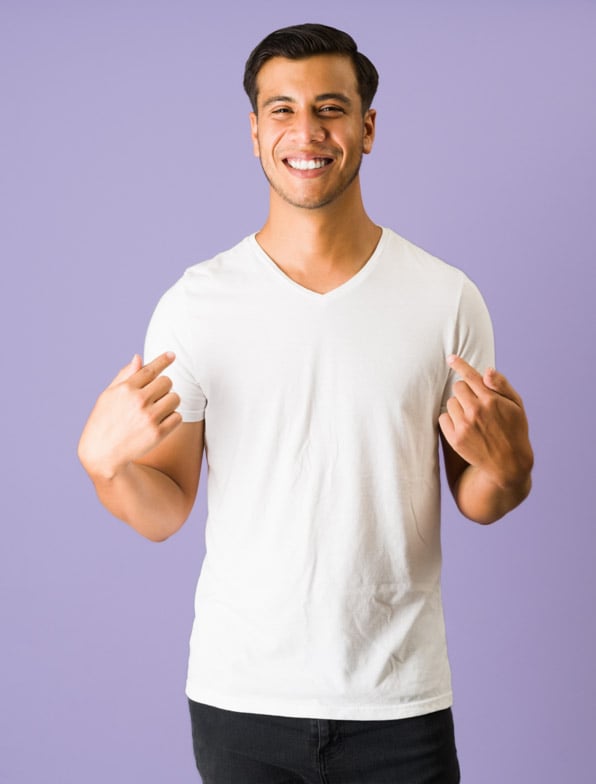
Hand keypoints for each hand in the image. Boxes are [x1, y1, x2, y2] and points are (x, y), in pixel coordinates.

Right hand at [78, 352, 181, 479]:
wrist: (102, 454)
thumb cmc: (104, 421)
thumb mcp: (108, 396)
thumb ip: (124, 376)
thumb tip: (139, 358)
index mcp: (125, 389)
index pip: (150, 369)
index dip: (163, 360)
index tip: (172, 355)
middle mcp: (138, 400)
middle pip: (167, 382)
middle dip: (163, 388)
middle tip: (155, 397)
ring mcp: (149, 417)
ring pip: (175, 398)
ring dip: (170, 403)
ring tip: (157, 410)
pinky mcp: (158, 433)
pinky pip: (178, 417)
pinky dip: (172, 419)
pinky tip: (160, 423)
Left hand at [438, 355, 532, 489]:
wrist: (509, 463)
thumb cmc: (514, 430)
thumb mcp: (516, 406)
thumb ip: (502, 385)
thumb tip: (486, 370)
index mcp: (491, 399)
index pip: (470, 376)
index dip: (459, 365)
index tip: (450, 358)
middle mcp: (476, 410)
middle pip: (458, 387)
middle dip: (466, 392)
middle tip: (476, 404)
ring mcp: (464, 425)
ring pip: (450, 402)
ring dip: (458, 407)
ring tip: (473, 419)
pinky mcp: (455, 438)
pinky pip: (443, 418)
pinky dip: (450, 420)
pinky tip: (464, 428)